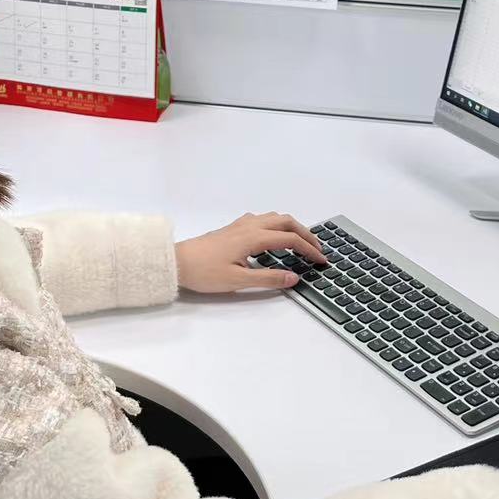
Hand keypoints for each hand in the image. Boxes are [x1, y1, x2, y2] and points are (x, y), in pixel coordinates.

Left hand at [175, 212, 327, 293]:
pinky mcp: (233, 228)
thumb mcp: (238, 281)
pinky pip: (262, 219)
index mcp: (254, 237)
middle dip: (306, 234)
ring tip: (301, 242)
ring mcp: (240, 225)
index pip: (291, 240)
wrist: (176, 262)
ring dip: (292, 227)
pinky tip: (273, 237)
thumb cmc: (204, 272)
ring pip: (275, 217)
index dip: (310, 250)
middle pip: (287, 222)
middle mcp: (250, 226)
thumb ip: (268, 279)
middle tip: (318, 249)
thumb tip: (294, 278)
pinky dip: (276, 225)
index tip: (321, 261)